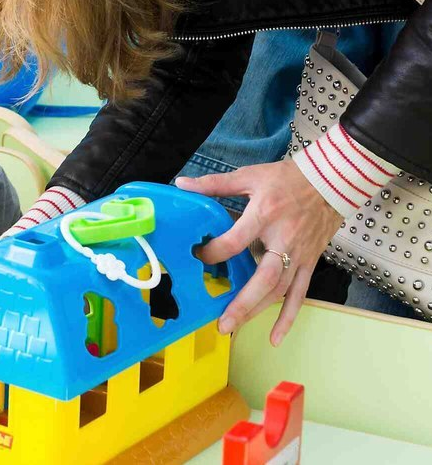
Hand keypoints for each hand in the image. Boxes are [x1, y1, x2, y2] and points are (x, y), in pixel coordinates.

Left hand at [176, 160, 343, 345]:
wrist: (331, 181)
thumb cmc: (287, 178)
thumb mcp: (249, 176)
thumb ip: (214, 183)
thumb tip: (182, 184)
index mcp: (264, 215)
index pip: (236, 241)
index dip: (214, 252)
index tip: (199, 256)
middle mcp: (283, 240)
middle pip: (263, 278)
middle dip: (242, 303)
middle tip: (222, 322)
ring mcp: (299, 255)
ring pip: (279, 291)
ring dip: (257, 311)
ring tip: (235, 327)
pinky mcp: (309, 263)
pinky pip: (299, 294)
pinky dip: (288, 317)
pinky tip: (275, 337)